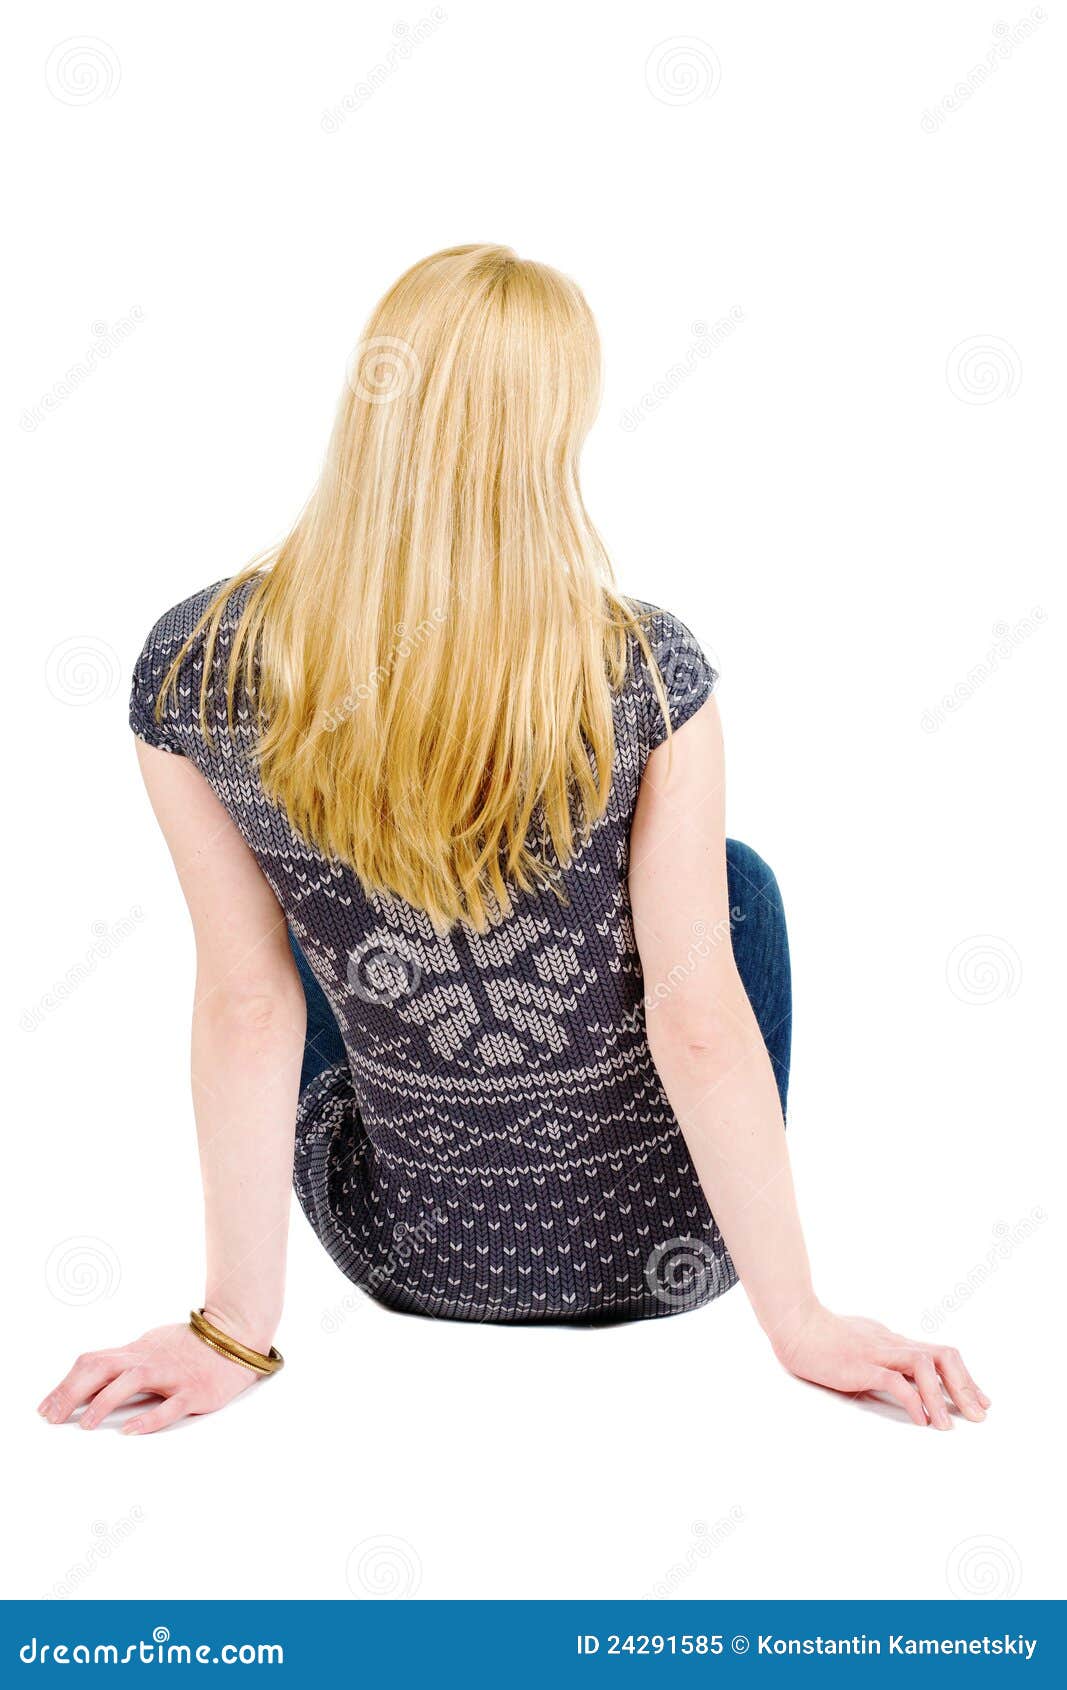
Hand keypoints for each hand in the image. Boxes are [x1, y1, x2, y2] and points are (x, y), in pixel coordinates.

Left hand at [38, 1321, 263, 1435]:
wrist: (235, 1336)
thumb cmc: (191, 1347)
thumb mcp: (152, 1347)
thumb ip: (125, 1362)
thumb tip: (91, 1378)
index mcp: (137, 1351)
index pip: (94, 1362)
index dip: (66, 1384)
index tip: (46, 1407)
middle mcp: (150, 1360)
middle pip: (104, 1368)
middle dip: (73, 1392)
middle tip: (52, 1417)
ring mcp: (172, 1375)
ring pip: (133, 1382)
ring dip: (105, 1402)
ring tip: (86, 1424)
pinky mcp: (194, 1391)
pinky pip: (169, 1405)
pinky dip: (148, 1418)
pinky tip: (130, 1430)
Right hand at [770, 1302, 989, 1427]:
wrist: (794, 1324)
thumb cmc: (822, 1336)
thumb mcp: (861, 1344)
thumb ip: (881, 1357)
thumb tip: (897, 1376)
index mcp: (894, 1342)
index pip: (939, 1355)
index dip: (965, 1378)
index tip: (981, 1401)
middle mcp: (892, 1344)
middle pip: (943, 1355)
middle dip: (966, 1386)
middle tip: (980, 1415)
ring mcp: (877, 1353)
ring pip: (924, 1365)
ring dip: (942, 1396)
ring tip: (949, 1426)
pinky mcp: (859, 1365)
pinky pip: (894, 1380)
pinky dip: (913, 1400)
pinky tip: (920, 1420)